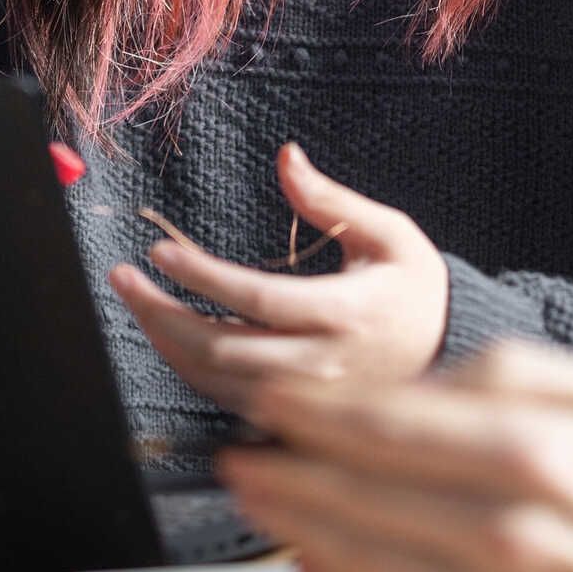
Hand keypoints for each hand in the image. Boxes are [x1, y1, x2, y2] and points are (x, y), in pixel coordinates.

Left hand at [109, 143, 450, 416]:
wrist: (449, 353)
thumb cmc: (415, 286)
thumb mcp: (388, 232)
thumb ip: (331, 199)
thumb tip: (286, 155)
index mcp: (349, 312)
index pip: (258, 297)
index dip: (202, 276)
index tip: (159, 252)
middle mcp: (326, 363)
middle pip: (222, 348)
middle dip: (161, 313)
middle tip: (123, 280)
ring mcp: (309, 399)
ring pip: (216, 380)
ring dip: (166, 341)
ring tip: (138, 302)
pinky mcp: (297, 416)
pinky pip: (225, 398)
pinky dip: (189, 367)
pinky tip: (170, 334)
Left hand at [219, 340, 572, 571]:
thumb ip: (512, 374)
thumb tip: (419, 386)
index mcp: (532, 450)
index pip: (384, 425)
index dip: (312, 411)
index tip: (270, 399)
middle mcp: (500, 528)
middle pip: (354, 490)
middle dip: (282, 465)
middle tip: (238, 449)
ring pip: (356, 556)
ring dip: (291, 523)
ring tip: (257, 497)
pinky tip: (310, 561)